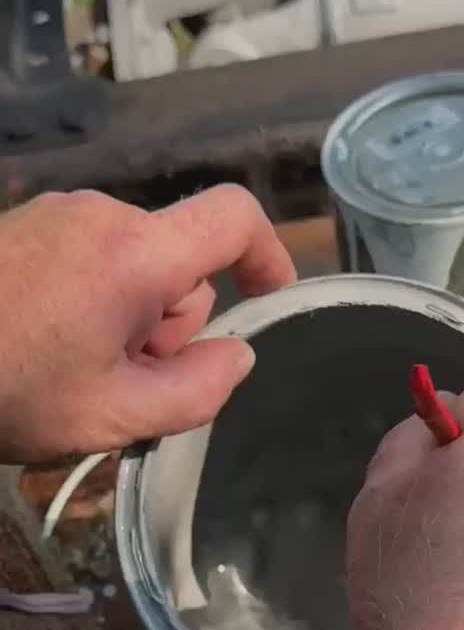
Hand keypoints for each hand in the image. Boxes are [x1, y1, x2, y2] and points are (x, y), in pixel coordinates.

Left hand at [0, 185, 294, 461]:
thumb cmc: (9, 390)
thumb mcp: (114, 415)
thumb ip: (197, 390)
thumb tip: (236, 355)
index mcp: (135, 254)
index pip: (233, 216)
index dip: (269, 253)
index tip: (271, 297)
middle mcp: (102, 214)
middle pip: (182, 260)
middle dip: (173, 325)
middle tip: (126, 382)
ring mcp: (59, 214)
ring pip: (139, 264)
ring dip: (133, 317)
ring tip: (79, 369)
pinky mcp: (28, 225)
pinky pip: (95, 256)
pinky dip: (98, 300)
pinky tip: (52, 344)